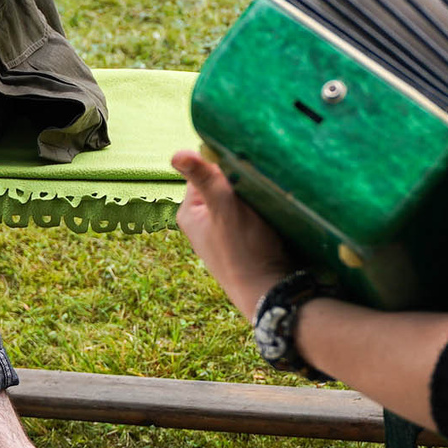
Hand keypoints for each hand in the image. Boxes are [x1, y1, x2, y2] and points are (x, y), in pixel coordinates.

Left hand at [173, 147, 292, 322]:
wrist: (269, 293)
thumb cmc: (244, 250)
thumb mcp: (224, 207)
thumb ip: (204, 178)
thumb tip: (175, 154)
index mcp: (190, 212)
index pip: (206, 169)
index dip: (228, 166)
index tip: (245, 172)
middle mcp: (204, 222)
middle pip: (226, 184)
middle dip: (244, 182)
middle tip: (259, 191)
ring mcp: (224, 233)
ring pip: (243, 199)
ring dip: (257, 198)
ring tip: (267, 208)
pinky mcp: (244, 241)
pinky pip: (254, 215)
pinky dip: (265, 213)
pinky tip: (272, 221)